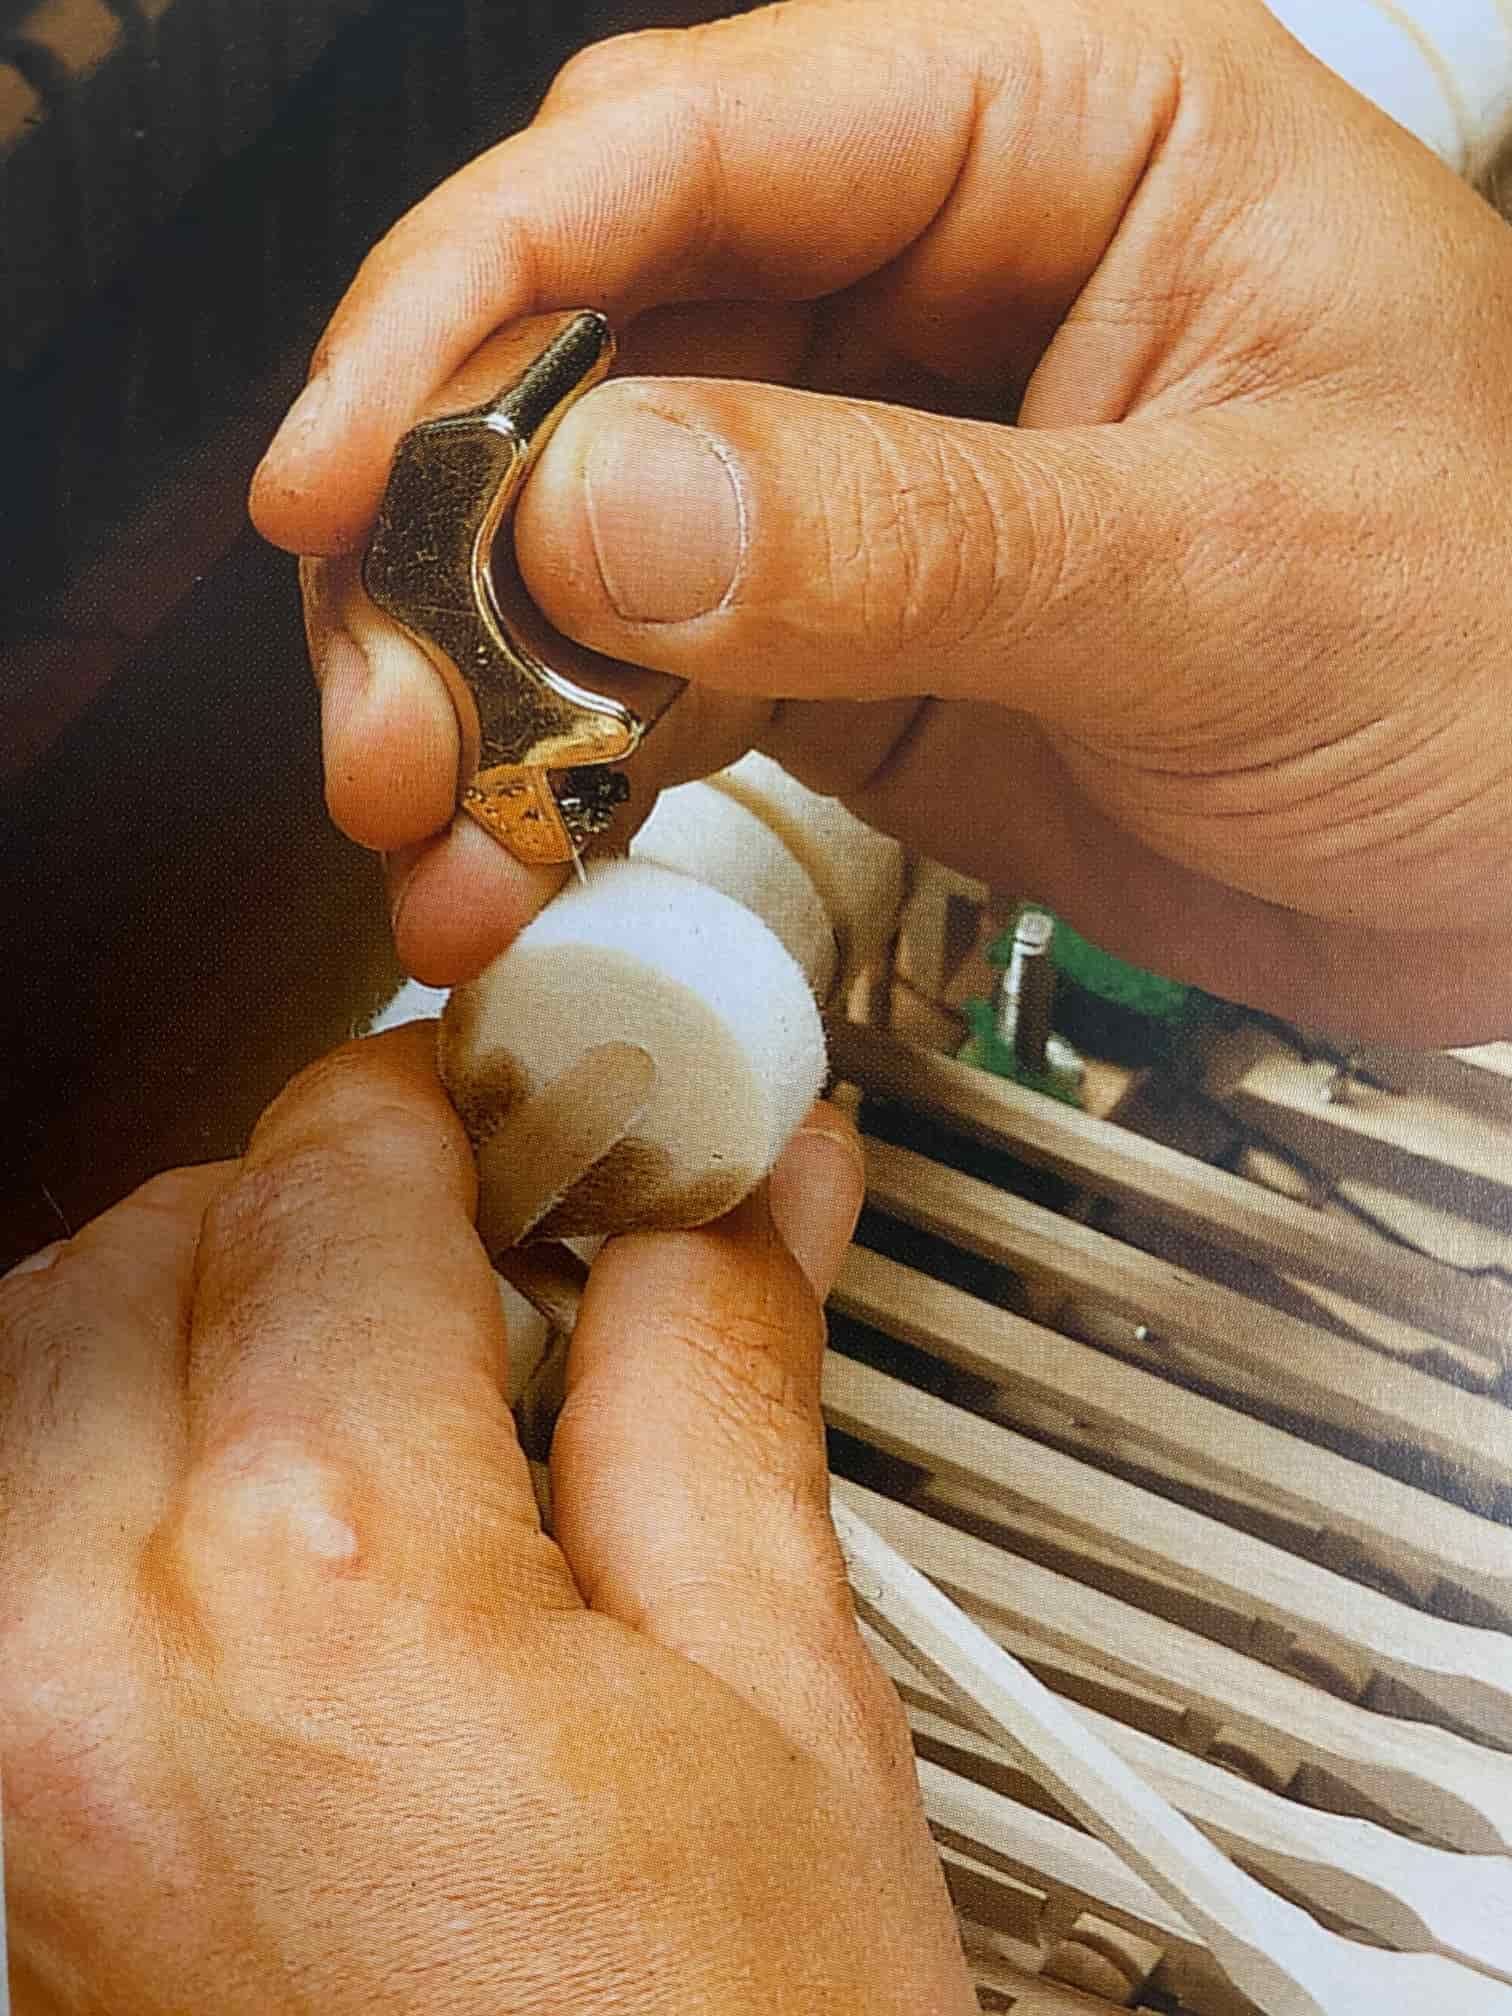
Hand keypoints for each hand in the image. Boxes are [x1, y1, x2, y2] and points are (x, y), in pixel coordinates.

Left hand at [0, 1027, 973, 2014]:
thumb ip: (728, 1369)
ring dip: (216, 1308)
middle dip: (348, 1202)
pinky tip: (282, 1514)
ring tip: (402, 1393)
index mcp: (325, 1578)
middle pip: (171, 1230)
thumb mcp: (784, 1692)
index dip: (479, 1099)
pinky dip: (117, 1447)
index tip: (558, 1104)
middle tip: (513, 1263)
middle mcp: (84, 1655)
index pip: (347, 1164)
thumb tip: (747, 1181)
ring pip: (43, 1355)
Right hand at [251, 0, 1511, 1044]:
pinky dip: (559, 779)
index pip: (689, 148)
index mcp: (1062, 136)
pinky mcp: (848, 646)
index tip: (350, 458)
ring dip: (473, 680)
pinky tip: (513, 861)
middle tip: (388, 698)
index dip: (476, 293)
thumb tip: (609, 511)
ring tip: (427, 817)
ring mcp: (872, 480)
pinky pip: (647, 684)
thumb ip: (909, 534)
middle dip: (445, 524)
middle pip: (586, 338)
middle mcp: (934, 288)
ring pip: (581, 531)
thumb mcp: (1222, 571)